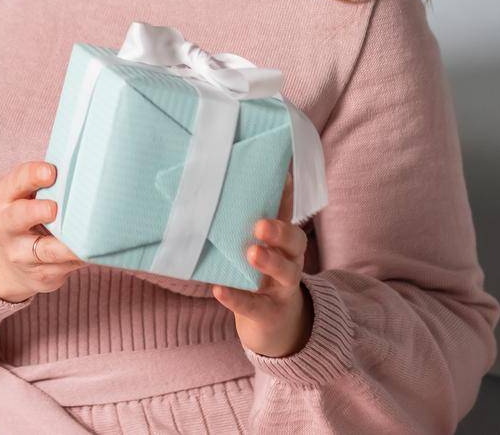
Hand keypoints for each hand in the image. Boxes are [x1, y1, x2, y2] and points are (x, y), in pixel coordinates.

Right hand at [0, 160, 86, 302]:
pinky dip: (78, 259)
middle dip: (36, 211)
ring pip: (42, 251)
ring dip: (63, 246)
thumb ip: (48, 183)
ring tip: (80, 240)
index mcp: (2, 196)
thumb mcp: (27, 193)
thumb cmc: (30, 211)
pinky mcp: (40, 274)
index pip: (16, 181)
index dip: (33, 175)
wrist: (14, 257)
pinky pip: (62, 268)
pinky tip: (92, 252)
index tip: (52, 172)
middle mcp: (4, 225)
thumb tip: (88, 166)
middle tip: (54, 208)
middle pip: (17, 216)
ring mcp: (20, 253)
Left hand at [212, 172, 313, 357]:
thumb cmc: (256, 276)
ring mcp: (283, 288)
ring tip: (251, 253)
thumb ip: (235, 226)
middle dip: (280, 231)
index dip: (286, 195)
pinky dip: (237, 298)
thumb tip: (204, 191)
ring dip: (269, 262)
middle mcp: (289, 260)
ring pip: (286, 273)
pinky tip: (220, 289)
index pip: (286, 213)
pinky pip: (255, 306)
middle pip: (295, 242)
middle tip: (260, 224)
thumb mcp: (252, 248)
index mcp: (283, 241)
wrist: (274, 326)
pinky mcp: (270, 313)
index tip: (283, 174)